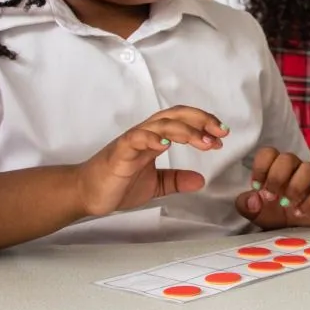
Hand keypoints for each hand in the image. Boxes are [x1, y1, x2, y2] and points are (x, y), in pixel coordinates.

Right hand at [75, 106, 224, 216]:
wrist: (86, 193)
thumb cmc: (116, 184)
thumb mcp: (155, 184)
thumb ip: (175, 180)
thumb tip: (200, 180)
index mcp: (154, 139)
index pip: (182, 121)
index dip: (203, 123)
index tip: (222, 134)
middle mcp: (145, 134)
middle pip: (175, 116)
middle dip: (201, 121)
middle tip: (221, 133)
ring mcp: (132, 141)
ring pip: (160, 124)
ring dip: (185, 131)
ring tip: (203, 141)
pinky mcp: (119, 152)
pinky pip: (136, 139)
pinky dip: (152, 138)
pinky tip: (167, 144)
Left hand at [237, 148, 309, 227]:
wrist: (296, 230)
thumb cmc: (275, 214)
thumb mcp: (255, 212)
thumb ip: (246, 205)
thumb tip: (252, 200)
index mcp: (274, 167)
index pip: (268, 153)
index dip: (261, 167)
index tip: (256, 186)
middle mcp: (294, 168)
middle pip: (287, 158)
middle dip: (276, 178)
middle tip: (270, 197)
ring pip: (308, 168)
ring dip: (295, 187)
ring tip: (286, 204)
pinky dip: (308, 203)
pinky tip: (299, 212)